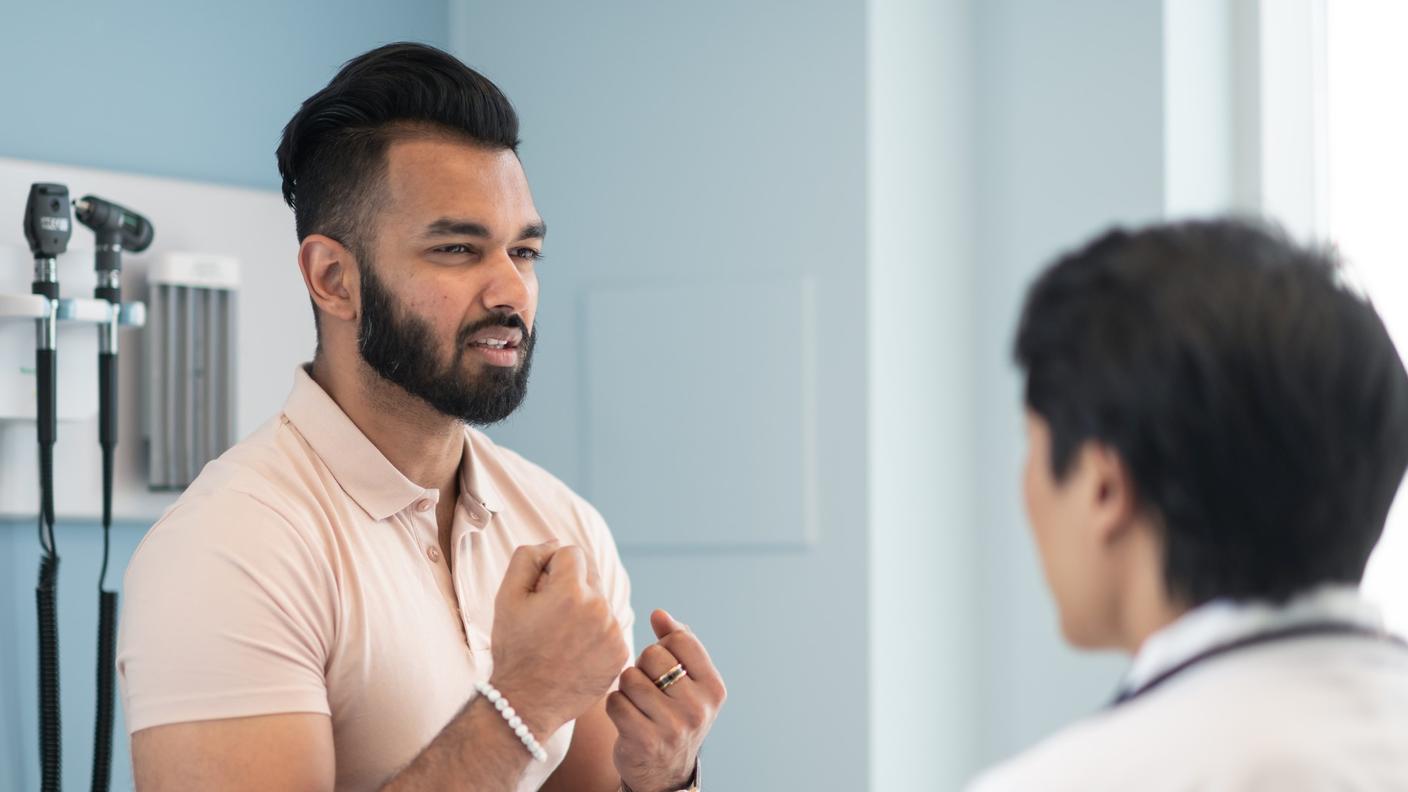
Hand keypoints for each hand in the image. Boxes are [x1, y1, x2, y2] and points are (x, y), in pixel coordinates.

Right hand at [489, 542, 629, 736]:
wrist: (526, 702)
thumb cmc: (513, 648)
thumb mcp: (507, 596)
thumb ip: (529, 557)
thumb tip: (554, 543)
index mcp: (571, 590)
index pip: (571, 553)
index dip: (550, 568)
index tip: (539, 592)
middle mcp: (599, 608)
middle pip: (590, 574)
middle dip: (569, 585)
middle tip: (548, 615)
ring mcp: (613, 632)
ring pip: (600, 602)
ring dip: (583, 609)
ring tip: (559, 637)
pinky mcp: (621, 652)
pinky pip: (610, 627)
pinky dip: (595, 633)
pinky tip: (573, 651)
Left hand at [607, 610, 725, 791]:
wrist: (665, 773)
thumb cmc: (674, 715)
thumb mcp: (688, 682)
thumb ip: (678, 644)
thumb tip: (659, 614)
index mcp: (714, 688)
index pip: (680, 640)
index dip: (663, 646)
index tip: (663, 665)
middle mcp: (698, 708)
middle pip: (653, 655)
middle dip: (643, 666)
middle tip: (648, 687)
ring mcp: (672, 726)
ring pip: (630, 677)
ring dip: (626, 687)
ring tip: (636, 702)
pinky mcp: (644, 740)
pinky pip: (615, 701)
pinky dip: (615, 706)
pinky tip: (626, 717)